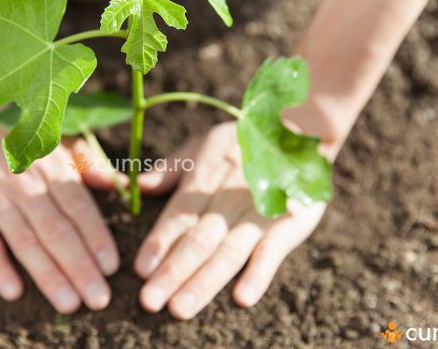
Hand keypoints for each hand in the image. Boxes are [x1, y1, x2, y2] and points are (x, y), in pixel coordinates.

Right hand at [0, 120, 118, 312]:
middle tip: (98, 299)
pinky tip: (14, 292)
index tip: (111, 268)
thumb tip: (117, 184)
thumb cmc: (18, 146)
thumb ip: (88, 166)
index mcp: (52, 169)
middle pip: (57, 231)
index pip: (79, 208)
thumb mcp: (55, 147)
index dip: (96, 238)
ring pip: (25, 241)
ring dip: (48, 275)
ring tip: (68, 303)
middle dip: (80, 267)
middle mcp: (25, 184)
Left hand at [135, 122, 335, 319]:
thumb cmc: (241, 143)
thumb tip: (137, 185)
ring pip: (228, 252)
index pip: (178, 216)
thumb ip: (171, 169)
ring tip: (181, 307)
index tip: (140, 270)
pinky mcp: (290, 224)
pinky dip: (259, 274)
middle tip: (150, 301)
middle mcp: (228, 200)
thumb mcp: (202, 146)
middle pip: (198, 240)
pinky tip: (243, 298)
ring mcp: (260, 214)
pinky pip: (273, 252)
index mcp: (204, 181)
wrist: (300, 130)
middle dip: (173, 272)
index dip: (159, 243)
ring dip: (204, 282)